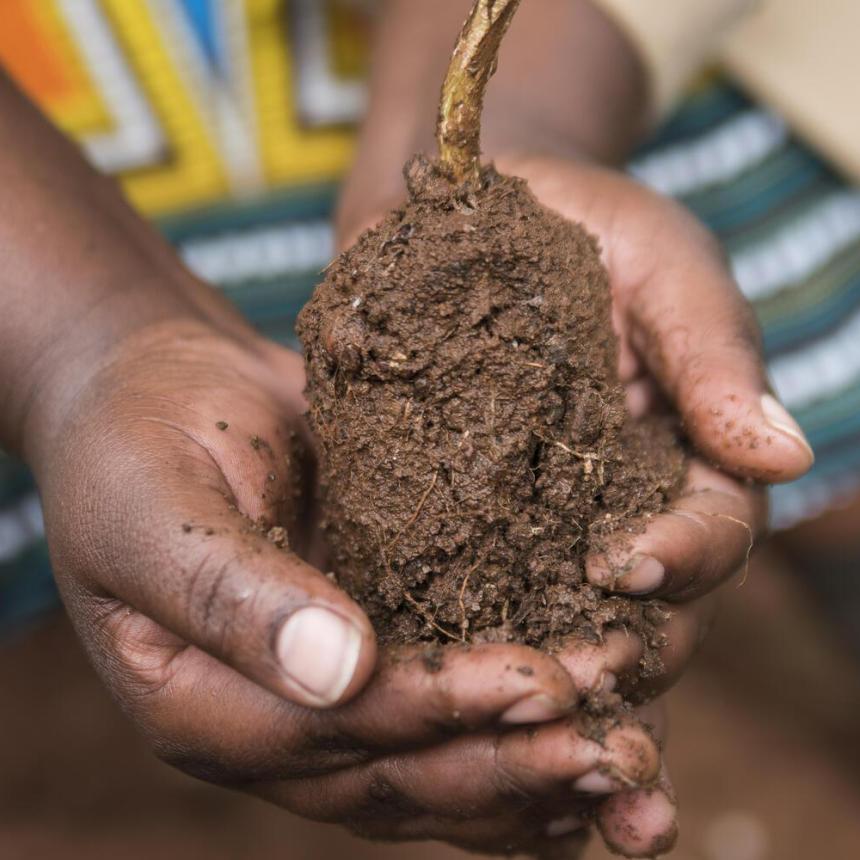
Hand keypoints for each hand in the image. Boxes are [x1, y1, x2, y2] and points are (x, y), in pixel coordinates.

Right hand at [31, 312, 668, 856]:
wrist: (164, 394)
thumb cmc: (137, 440)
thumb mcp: (156, 507)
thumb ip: (230, 594)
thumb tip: (337, 673)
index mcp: (201, 705)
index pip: (330, 738)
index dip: (435, 716)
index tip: (538, 683)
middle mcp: (270, 725)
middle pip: (397, 777)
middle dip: (509, 762)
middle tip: (616, 747)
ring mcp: (324, 699)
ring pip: (434, 769)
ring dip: (530, 770)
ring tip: (630, 759)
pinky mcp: (371, 652)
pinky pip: (445, 716)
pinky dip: (514, 738)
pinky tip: (592, 737)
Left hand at [334, 152, 812, 854]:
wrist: (469, 223)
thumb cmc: (582, 228)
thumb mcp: (660, 265)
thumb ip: (712, 353)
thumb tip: (786, 452)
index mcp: (687, 462)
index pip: (712, 532)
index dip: (684, 556)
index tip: (630, 562)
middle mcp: (620, 516)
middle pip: (645, 614)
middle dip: (618, 656)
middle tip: (572, 689)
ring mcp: (537, 534)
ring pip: (560, 634)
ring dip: (550, 699)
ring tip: (519, 749)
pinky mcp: (457, 529)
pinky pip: (465, 603)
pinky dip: (461, 659)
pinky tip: (434, 702)